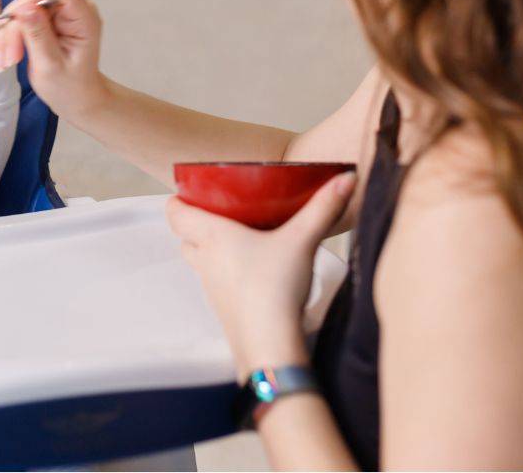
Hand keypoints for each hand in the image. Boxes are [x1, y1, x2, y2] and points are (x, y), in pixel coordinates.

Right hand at [0, 0, 107, 118]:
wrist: (75, 97)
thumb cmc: (69, 88)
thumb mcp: (50, 66)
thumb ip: (38, 35)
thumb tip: (24, 7)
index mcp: (85, 19)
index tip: (14, 20)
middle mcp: (74, 10)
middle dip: (15, 23)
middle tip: (7, 56)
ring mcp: (60, 13)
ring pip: (23, 7)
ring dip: (8, 32)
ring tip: (5, 61)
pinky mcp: (47, 18)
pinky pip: (21, 17)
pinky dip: (9, 35)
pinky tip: (7, 55)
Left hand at [166, 171, 356, 379]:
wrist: (269, 344)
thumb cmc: (274, 287)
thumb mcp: (301, 241)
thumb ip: (323, 208)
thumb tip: (346, 178)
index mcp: (211, 235)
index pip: (175, 212)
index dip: (179, 200)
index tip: (193, 190)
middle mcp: (204, 259)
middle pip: (184, 235)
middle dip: (196, 222)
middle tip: (221, 210)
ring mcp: (210, 286)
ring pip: (199, 259)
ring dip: (210, 248)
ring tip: (239, 236)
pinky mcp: (222, 306)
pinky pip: (216, 282)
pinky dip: (226, 272)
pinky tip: (253, 270)